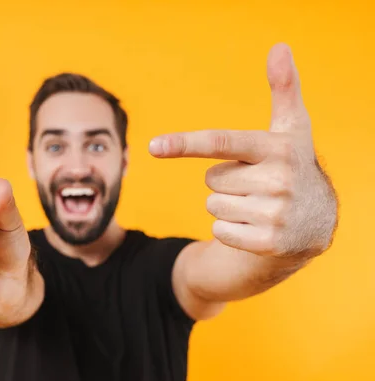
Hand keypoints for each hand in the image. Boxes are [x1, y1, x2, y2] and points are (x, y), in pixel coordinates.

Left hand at [149, 43, 337, 260]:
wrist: (317, 221)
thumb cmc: (294, 166)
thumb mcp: (292, 130)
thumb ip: (283, 89)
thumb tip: (279, 47)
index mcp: (276, 148)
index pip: (221, 142)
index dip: (185, 143)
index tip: (154, 146)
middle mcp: (277, 180)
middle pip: (212, 180)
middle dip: (226, 181)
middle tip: (255, 183)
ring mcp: (274, 214)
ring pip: (212, 207)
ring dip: (227, 207)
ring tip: (257, 204)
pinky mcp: (268, 242)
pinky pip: (219, 232)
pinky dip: (229, 230)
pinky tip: (255, 226)